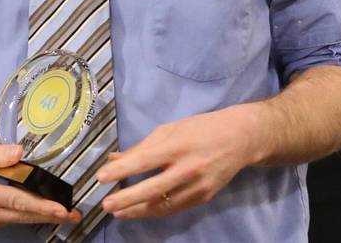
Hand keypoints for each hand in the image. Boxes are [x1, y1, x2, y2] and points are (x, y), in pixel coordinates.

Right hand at [0, 142, 81, 235]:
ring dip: (35, 215)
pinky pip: (2, 221)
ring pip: (13, 220)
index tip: (64, 210)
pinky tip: (27, 208)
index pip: (20, 202)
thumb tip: (21, 153)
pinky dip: (18, 215)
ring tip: (57, 211)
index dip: (44, 207)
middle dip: (50, 216)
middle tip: (74, 215)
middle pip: (23, 216)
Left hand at [97, 104, 262, 218]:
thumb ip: (142, 146)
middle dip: (127, 199)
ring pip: (164, 204)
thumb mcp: (169, 129)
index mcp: (177, 145)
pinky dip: (156, 210)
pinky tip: (140, 210)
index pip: (144, 160)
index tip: (101, 177)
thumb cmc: (199, 129)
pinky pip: (175, 208)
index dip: (121, 170)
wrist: (239, 139)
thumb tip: (116, 159)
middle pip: (153, 188)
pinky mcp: (204, 197)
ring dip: (138, 210)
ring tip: (118, 212)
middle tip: (106, 204)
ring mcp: (198, 186)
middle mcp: (188, 168)